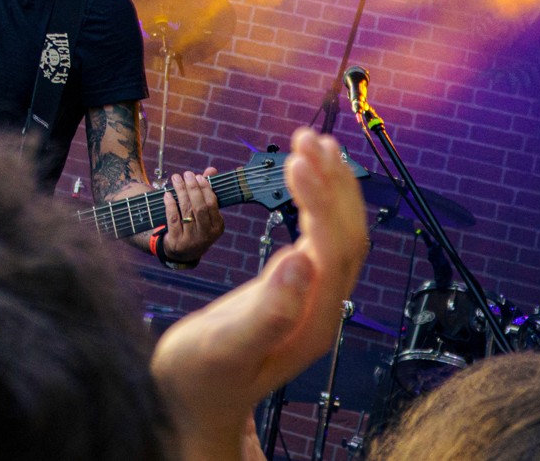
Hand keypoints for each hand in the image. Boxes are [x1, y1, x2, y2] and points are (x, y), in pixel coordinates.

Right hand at [150, 130, 367, 460]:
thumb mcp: (223, 344)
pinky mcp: (300, 291)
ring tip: (311, 140)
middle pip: (346, 236)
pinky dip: (320, 200)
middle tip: (304, 136)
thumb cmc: (199, 377)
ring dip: (330, 185)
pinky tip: (307, 176)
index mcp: (312, 322)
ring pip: (340, 233)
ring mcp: (315, 300)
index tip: (294, 158)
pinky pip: (324, 237)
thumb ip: (265, 309)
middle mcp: (324, 309)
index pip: (332, 249)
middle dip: (331, 183)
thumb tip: (300, 259)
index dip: (320, 200)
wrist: (192, 403)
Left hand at [156, 167, 224, 263]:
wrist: (184, 253)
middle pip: (200, 208)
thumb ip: (207, 190)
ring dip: (180, 192)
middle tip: (186, 174)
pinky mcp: (177, 241)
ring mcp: (191, 239)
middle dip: (193, 188)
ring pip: (186, 212)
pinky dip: (170, 205)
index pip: (212, 204)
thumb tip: (211, 169)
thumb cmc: (196, 225)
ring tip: (176, 178)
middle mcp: (206, 234)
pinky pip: (173, 219)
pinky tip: (167, 194)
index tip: (198, 176)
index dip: (205, 189)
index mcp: (217, 227)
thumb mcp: (206, 213)